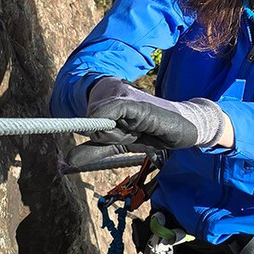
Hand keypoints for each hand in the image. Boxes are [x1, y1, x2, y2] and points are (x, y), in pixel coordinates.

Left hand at [66, 78, 228, 169]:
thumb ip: (95, 150)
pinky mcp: (136, 103)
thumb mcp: (120, 144)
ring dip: (110, 134)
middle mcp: (114, 93)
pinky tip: (129, 128)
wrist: (187, 127)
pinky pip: (112, 109)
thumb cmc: (154, 133)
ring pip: (97, 117)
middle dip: (103, 136)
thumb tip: (67, 160)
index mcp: (108, 102)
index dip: (80, 128)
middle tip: (128, 135)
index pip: (84, 116)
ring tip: (136, 131)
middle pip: (89, 120)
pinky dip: (110, 120)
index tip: (67, 147)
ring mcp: (125, 96)